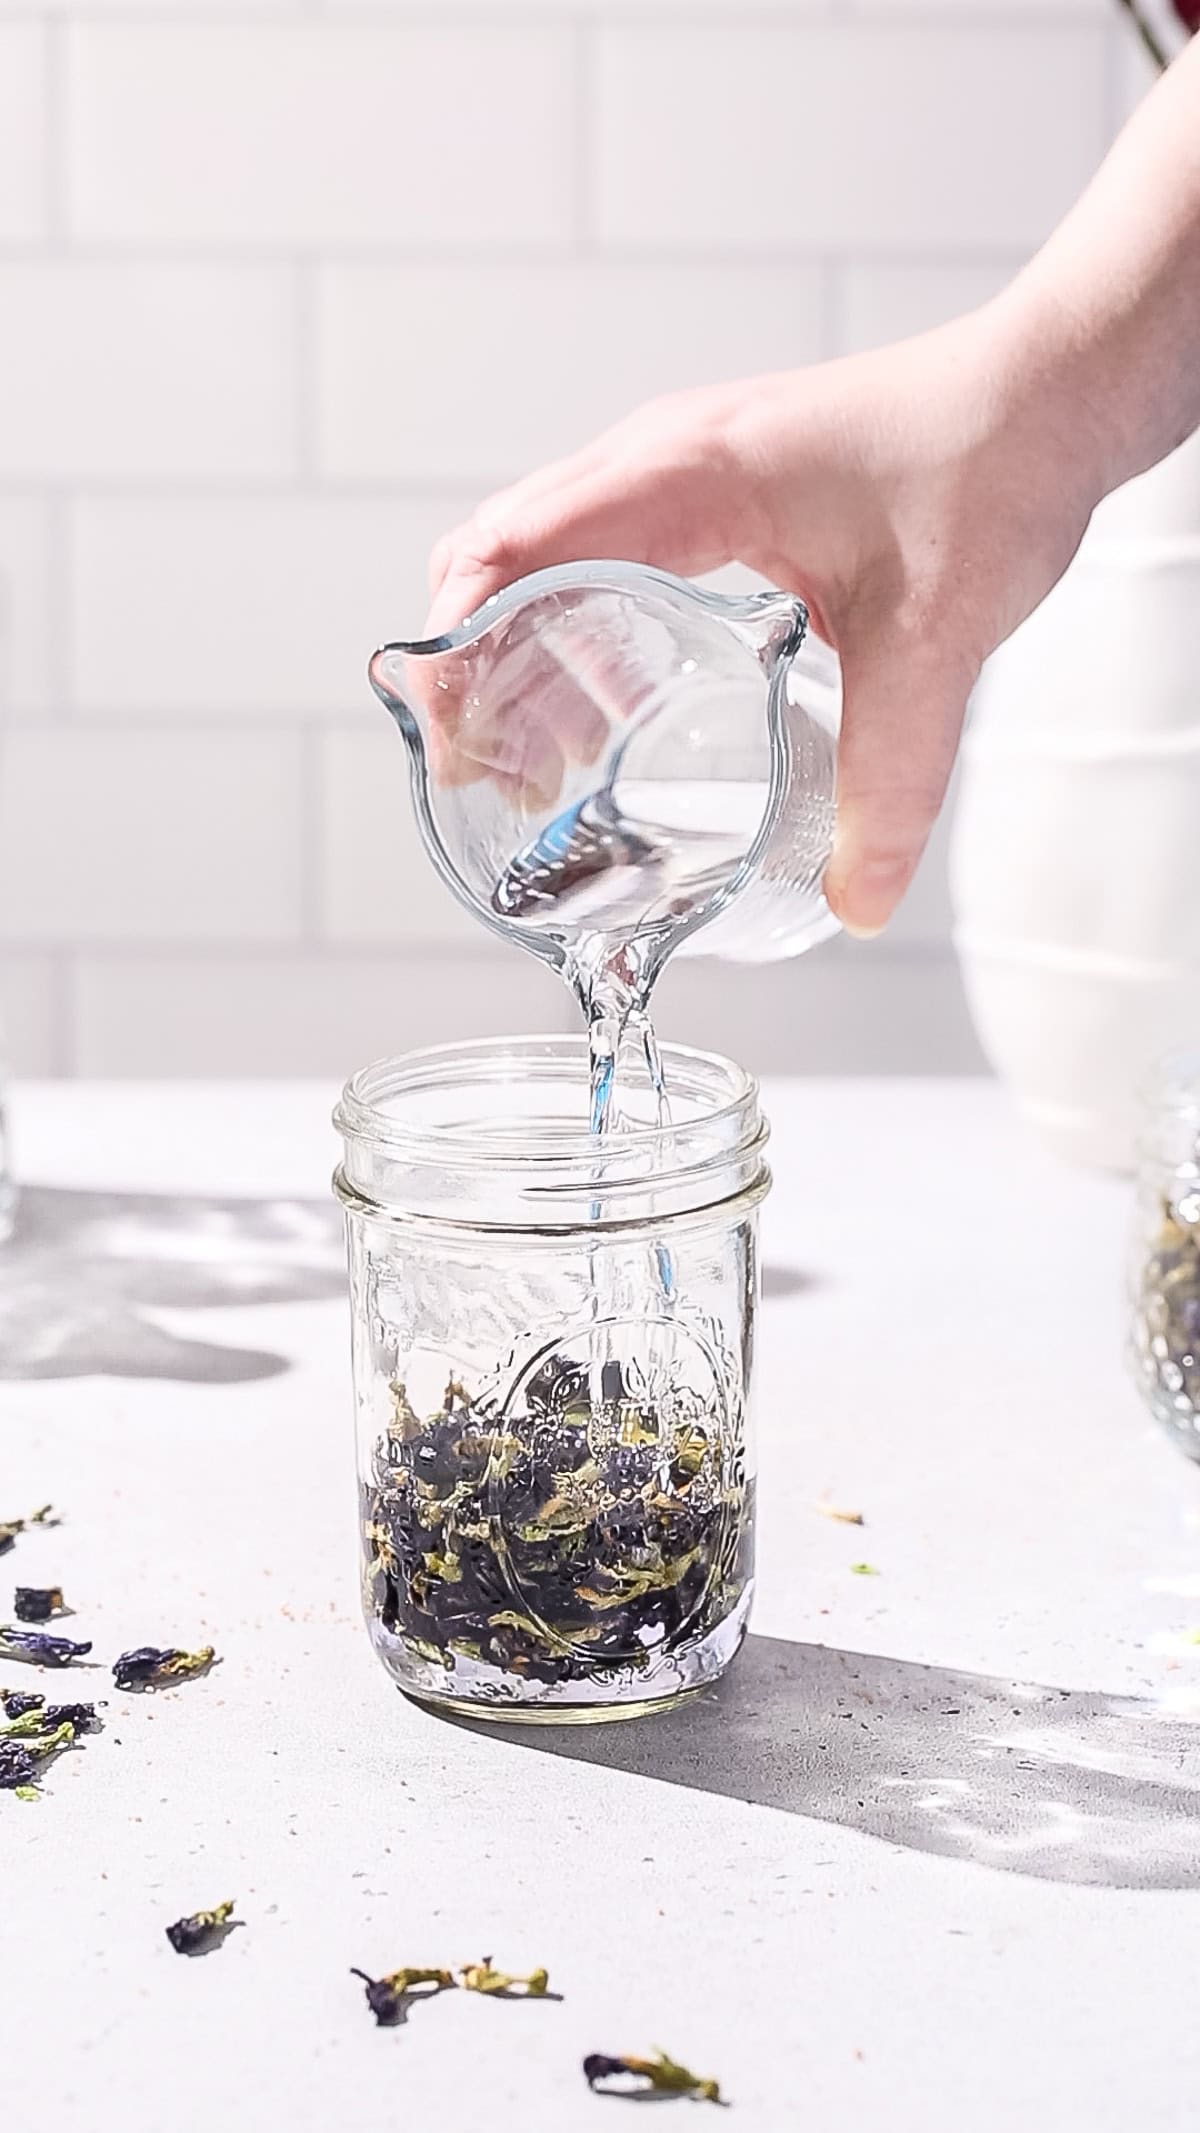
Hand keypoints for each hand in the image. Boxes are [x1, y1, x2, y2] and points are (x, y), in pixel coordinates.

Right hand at [424, 302, 1103, 935]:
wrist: (1048, 392)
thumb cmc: (992, 468)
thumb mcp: (938, 642)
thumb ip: (895, 781)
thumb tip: (859, 904)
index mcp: (686, 473)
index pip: (509, 549)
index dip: (455, 650)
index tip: (454, 749)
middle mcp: (656, 459)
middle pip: (494, 553)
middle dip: (469, 671)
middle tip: (493, 783)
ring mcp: (672, 469)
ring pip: (536, 556)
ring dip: (515, 657)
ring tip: (540, 771)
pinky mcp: (701, 493)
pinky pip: (593, 558)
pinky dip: (569, 635)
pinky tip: (603, 716)